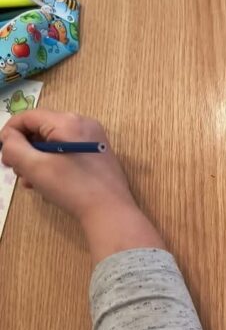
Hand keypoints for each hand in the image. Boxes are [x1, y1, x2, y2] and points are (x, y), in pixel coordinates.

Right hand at [0, 110, 163, 262]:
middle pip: (42, 129)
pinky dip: (53, 163)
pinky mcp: (99, 154)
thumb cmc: (72, 188)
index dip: (10, 133)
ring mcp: (94, 139)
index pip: (28, 117)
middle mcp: (83, 124)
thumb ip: (14, 148)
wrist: (111, 212)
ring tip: (29, 182)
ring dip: (37, 160)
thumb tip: (8, 137)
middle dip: (24, 150)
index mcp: (68, 121)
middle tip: (15, 170)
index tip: (4, 154)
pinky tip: (46, 183)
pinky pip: (68, 151)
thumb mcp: (35, 167)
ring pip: (54, 143)